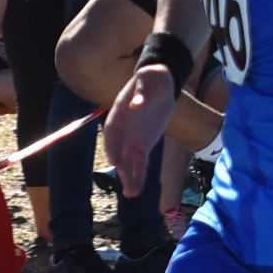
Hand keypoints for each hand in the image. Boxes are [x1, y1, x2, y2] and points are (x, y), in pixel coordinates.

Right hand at [104, 66, 176, 182]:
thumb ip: (142, 92)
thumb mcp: (148, 79)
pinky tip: (136, 190)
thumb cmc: (152, 78)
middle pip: (119, 150)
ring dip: (130, 177)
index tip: (114, 160)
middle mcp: (123, 130)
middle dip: (122, 167)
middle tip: (126, 181)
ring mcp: (132, 139)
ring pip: (129, 161)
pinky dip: (139, 176)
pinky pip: (141, 163)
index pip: (112, 133)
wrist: (160, 83)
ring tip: (132, 193)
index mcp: (119, 114)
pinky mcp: (144, 145)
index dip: (112, 147)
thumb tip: (136, 105)